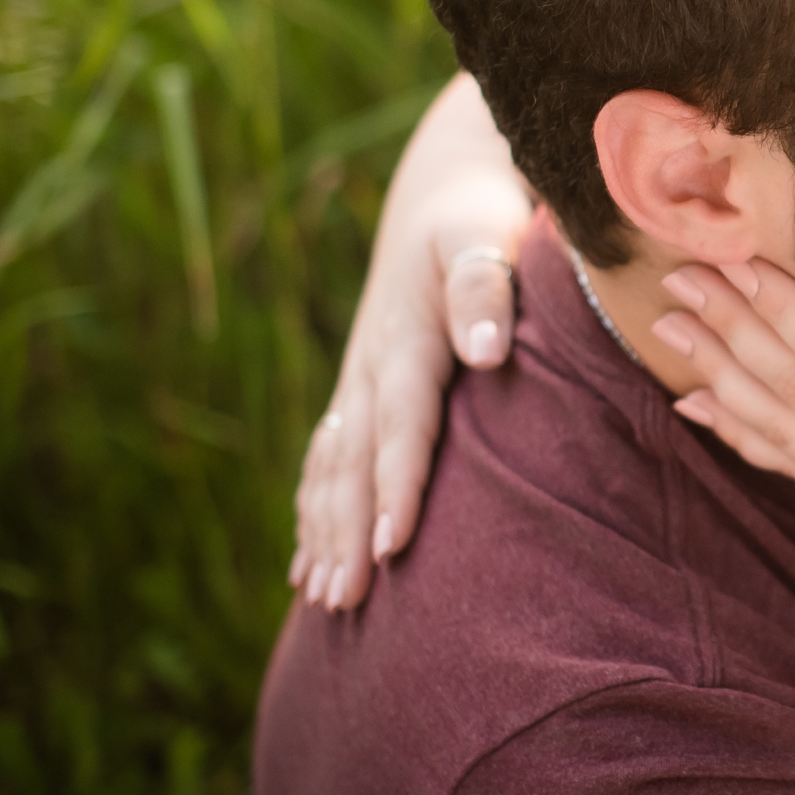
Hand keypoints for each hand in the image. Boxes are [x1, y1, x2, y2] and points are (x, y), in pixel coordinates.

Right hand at [291, 171, 529, 614]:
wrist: (440, 193)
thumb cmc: (481, 218)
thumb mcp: (486, 236)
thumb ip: (486, 289)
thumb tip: (487, 350)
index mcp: (406, 337)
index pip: (403, 424)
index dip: (397, 486)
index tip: (392, 547)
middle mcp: (371, 367)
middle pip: (353, 462)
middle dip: (346, 533)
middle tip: (347, 600)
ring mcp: (357, 383)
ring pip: (331, 469)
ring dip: (324, 534)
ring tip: (325, 600)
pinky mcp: (356, 394)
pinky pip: (325, 463)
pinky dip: (313, 515)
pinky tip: (306, 567)